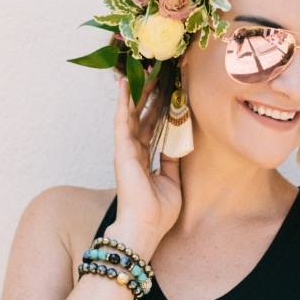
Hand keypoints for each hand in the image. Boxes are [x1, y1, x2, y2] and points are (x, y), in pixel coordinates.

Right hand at [109, 77, 182, 256]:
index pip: (151, 128)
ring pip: (131, 114)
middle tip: (157, 73)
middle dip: (149, 95)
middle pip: (141, 117)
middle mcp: (133, 152)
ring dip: (138, 93)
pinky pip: (121, 122)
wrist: (146, 228)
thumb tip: (178, 143)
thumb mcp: (173, 181)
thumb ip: (172, 161)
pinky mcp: (121, 151)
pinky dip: (122, 103)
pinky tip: (124, 85)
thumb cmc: (158, 212)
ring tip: (143, 71)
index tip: (168, 91)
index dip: (159, 110)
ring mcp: (126, 150)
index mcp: (144, 160)